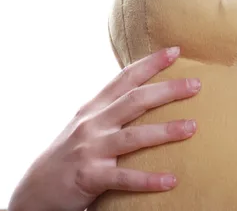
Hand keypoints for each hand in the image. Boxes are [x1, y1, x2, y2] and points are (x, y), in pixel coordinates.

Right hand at [7, 47, 200, 210]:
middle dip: (167, 90)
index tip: (175, 51)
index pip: (125, 79)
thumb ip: (113, 109)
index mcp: (94, 108)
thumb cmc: (71, 153)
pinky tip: (171, 180)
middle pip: (135, 101)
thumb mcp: (88, 124)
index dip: (150, 63)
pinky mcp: (90, 177)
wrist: (36, 189)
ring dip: (165, 131)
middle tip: (196, 84)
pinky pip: (124, 178)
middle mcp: (93, 124)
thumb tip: (149, 94)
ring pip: (133, 137)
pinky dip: (148, 179)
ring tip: (193, 127)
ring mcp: (91, 150)